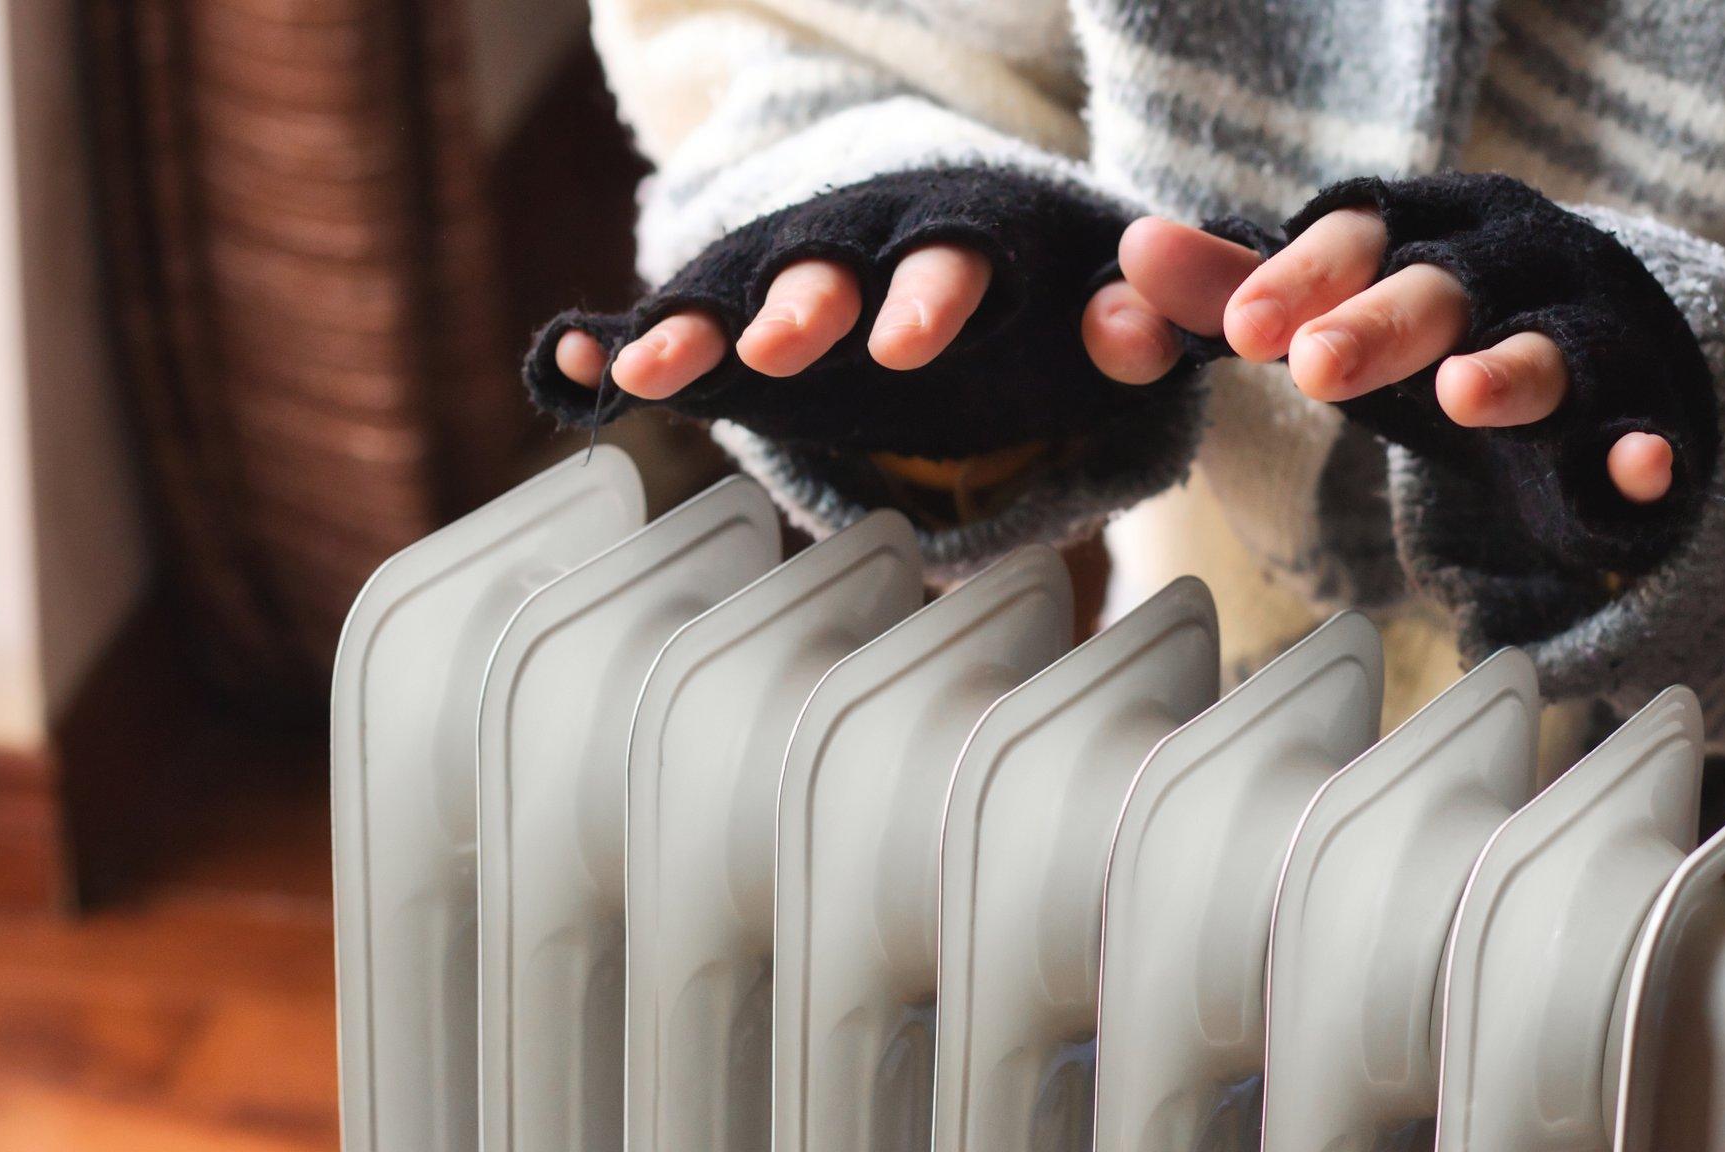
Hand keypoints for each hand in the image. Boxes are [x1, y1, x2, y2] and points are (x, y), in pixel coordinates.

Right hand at [550, 245, 1185, 403]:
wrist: (962, 268)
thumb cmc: (1047, 302)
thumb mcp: (1110, 311)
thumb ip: (1144, 323)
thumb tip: (1148, 326)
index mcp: (963, 246)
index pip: (951, 260)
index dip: (931, 294)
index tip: (911, 343)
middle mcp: (867, 257)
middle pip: (832, 270)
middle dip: (808, 304)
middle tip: (788, 345)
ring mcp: (795, 288)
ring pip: (741, 298)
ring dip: (707, 326)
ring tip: (660, 365)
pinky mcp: (740, 327)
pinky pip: (675, 329)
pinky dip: (626, 351)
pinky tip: (576, 371)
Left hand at [1116, 211, 1673, 503]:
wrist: (1602, 356)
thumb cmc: (1433, 324)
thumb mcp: (1334, 307)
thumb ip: (1230, 289)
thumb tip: (1126, 256)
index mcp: (1422, 229)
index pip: (1354, 236)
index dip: (1297, 277)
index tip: (1239, 330)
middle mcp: (1509, 265)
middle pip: (1442, 286)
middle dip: (1379, 322)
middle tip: (1313, 366)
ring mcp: (1586, 334)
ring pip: (1553, 347)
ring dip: (1511, 369)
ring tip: (1463, 395)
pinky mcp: (1642, 412)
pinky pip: (1647, 429)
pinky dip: (1643, 450)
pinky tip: (1635, 472)